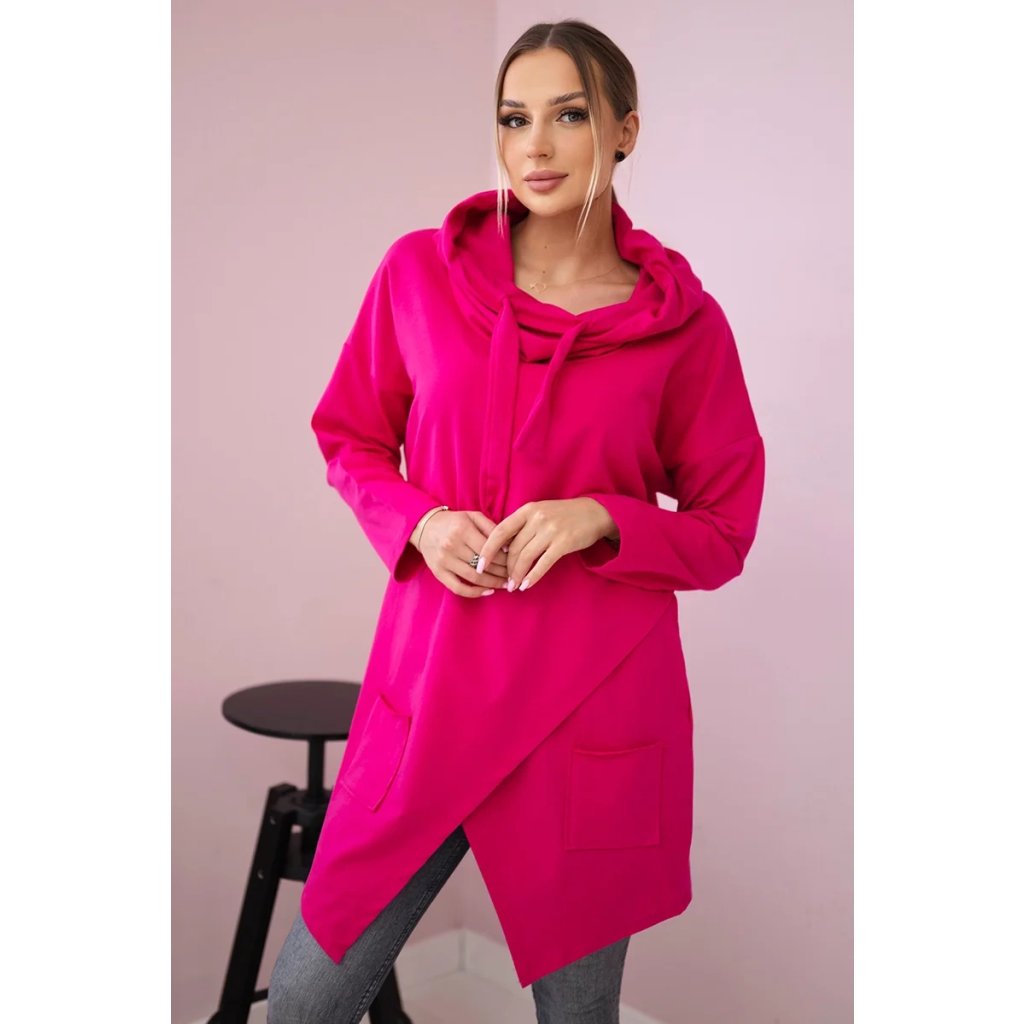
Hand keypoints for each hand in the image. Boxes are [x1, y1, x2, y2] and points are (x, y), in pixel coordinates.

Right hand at [415, 509, 510, 596]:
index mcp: (463, 529)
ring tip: (505, 584)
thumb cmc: (454, 521)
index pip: (490, 549)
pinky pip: (458, 588)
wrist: (425, 527)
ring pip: (474, 578)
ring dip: (493, 583)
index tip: (515, 562)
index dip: (505, 558)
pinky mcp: (438, 573)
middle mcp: (452, 545)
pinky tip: (488, 591)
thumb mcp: (473, 516)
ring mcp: (444, 561)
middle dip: (502, 572)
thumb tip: (508, 546)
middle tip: (514, 575)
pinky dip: (474, 593)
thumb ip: (491, 527)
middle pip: (484, 565)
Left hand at [476, 498, 615, 591]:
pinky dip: (533, 576)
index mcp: (527, 510)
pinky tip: (527, 585)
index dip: (488, 550)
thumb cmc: (562, 515)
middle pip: (513, 548)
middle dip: (506, 568)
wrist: (594, 512)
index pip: (500, 531)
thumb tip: (501, 548)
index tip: (479, 565)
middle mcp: (537, 518)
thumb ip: (521, 526)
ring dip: (517, 575)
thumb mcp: (539, 513)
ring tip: (513, 586)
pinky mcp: (564, 543)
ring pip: (526, 557)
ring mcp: (551, 530)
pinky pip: (543, 563)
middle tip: (503, 581)